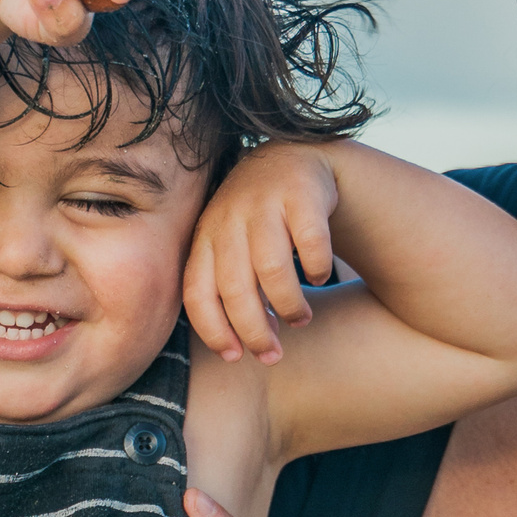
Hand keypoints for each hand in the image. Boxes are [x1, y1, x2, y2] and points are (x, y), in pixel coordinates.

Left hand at [184, 141, 340, 363]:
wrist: (296, 158)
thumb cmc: (260, 222)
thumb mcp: (233, 247)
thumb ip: (231, 289)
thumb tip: (246, 348)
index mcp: (204, 237)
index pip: (196, 292)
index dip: (213, 330)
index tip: (235, 358)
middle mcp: (228, 217)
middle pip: (234, 287)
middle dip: (254, 331)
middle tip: (273, 354)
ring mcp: (263, 201)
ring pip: (272, 269)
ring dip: (289, 306)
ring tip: (300, 319)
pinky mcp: (301, 192)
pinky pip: (311, 242)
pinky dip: (318, 268)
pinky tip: (320, 277)